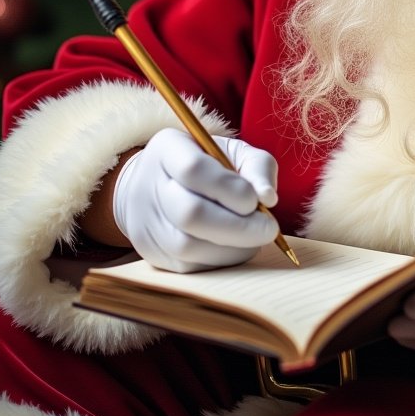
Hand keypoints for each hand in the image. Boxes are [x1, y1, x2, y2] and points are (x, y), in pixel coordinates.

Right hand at [112, 128, 279, 272]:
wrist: (157, 187)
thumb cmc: (208, 166)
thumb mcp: (234, 151)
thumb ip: (257, 166)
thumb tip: (268, 199)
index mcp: (168, 149)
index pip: (194, 169)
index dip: (230, 189)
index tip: (257, 200)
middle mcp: (148, 186)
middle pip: (190, 214)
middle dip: (239, 226)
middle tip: (269, 229)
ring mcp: (145, 224)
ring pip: (188, 246)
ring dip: (233, 246)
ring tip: (254, 236)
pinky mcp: (151, 254)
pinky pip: (190, 266)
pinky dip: (222, 259)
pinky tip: (237, 246)